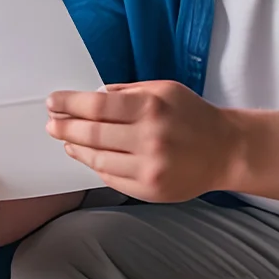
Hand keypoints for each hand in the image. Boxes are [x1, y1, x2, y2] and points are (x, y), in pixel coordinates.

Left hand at [46, 81, 237, 202]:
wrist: (226, 151)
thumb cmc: (193, 115)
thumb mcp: (163, 90)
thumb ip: (127, 92)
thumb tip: (92, 96)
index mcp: (151, 107)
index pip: (97, 106)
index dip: (69, 104)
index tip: (53, 102)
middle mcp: (149, 138)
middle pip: (92, 133)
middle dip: (65, 126)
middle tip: (51, 122)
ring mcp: (149, 167)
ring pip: (97, 159)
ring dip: (75, 147)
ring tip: (65, 138)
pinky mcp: (149, 189)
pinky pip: (110, 177)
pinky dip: (93, 165)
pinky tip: (85, 155)